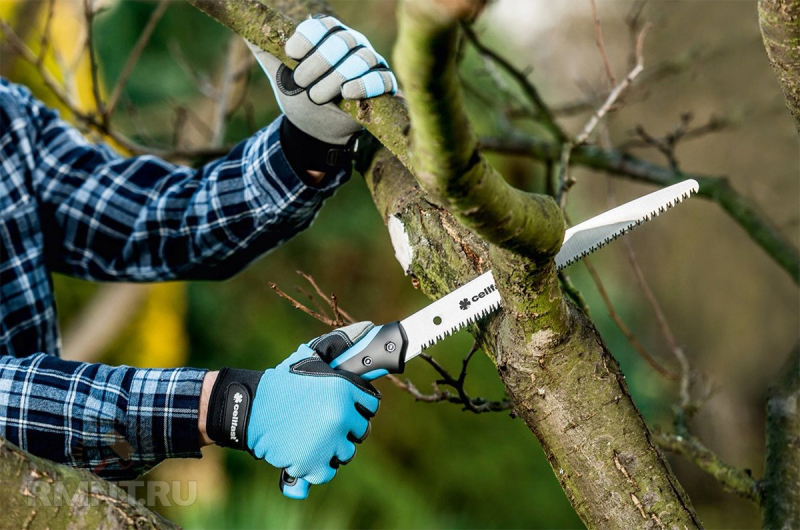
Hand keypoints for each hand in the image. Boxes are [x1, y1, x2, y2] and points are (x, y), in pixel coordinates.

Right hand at [205, 322, 380, 484]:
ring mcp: (328, 442)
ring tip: (313, 438)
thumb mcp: (310, 360)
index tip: (346, 408)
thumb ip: (336, 349)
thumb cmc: (280, 383)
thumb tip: (365, 330)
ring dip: (332, 448)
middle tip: (324, 424)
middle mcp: (341, 416)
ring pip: (345, 453)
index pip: (370, 405)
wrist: (249, 407)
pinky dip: (317, 468)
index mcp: (344, 389)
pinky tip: (306, 454)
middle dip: (346, 429)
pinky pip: (327, 472)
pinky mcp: (313, 463)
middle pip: (361, 431)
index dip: (358, 407)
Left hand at [246, 15, 396, 145]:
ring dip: (338, 77)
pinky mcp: (382, 86)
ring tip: (319, 96)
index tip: (291, 54)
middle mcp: (352, 45)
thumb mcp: (279, 73)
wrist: (316, 130)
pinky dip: (366, 84)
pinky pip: (382, 79)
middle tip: (302, 82)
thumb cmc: (300, 97)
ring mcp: (370, 64)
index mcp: (328, 37)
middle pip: (343, 41)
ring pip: (363, 58)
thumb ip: (264, 49)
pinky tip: (348, 93)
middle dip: (320, 62)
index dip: (309, 37)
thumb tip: (241, 24)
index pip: (324, 25)